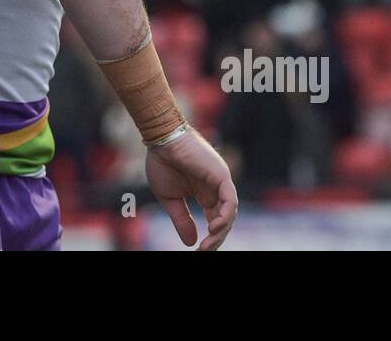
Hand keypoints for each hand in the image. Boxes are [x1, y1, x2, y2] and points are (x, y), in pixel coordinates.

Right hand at [145, 127, 238, 249]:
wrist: (160, 140)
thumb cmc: (162, 163)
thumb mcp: (169, 199)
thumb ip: (181, 219)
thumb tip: (191, 243)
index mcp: (205, 193)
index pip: (215, 220)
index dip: (210, 238)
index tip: (199, 251)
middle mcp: (216, 188)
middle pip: (224, 219)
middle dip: (216, 238)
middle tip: (203, 250)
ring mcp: (221, 181)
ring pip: (229, 212)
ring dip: (221, 231)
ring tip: (208, 243)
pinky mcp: (221, 175)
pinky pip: (230, 200)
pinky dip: (225, 215)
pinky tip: (214, 227)